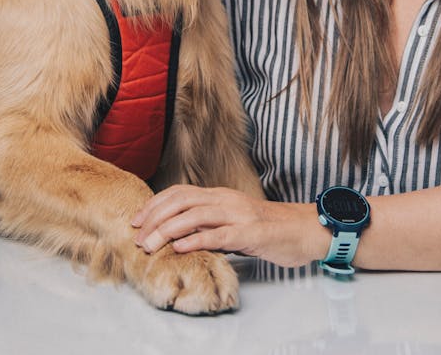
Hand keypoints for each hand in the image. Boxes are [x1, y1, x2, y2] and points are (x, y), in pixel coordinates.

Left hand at [131, 185, 329, 268]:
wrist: (304, 230)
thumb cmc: (268, 228)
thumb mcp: (234, 221)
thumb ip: (210, 223)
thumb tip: (180, 233)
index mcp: (220, 195)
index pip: (180, 193)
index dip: (155, 204)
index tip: (136, 220)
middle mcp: (226, 199)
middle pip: (182, 200)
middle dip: (154, 217)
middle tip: (136, 235)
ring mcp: (238, 214)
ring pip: (195, 215)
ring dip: (167, 230)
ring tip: (150, 244)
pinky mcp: (250, 232)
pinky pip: (218, 234)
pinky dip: (196, 240)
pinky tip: (179, 247)